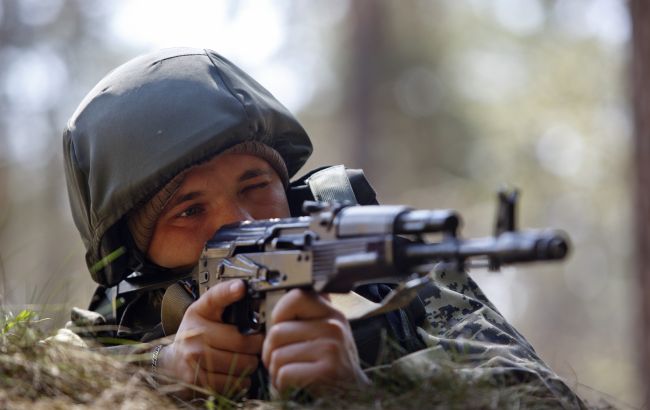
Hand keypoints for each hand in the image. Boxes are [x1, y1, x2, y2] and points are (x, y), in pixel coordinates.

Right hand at [157, 280, 263, 396]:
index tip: (241, 287)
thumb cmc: (195, 336)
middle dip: (256, 344)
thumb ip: (225, 304)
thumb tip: (250, 294)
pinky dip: (242, 380)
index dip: (229, 292)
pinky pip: (234, 382)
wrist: (171, 363)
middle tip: (255, 343)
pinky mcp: (198, 380)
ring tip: (245, 359)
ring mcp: (195, 358)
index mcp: (198, 313)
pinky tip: (235, 372)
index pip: (214, 298)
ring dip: (250, 363)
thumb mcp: (204, 314)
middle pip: (242, 341)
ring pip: (242, 363)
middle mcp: (194, 334)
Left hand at [262, 289, 369, 394]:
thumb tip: (271, 318)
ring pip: (277, 355)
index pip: (296, 297)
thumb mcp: (327, 336)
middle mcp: (333, 328)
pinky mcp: (326, 371)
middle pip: (277, 332)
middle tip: (281, 361)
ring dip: (276, 371)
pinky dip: (282, 384)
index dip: (279, 313)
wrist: (355, 394)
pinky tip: (294, 385)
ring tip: (291, 374)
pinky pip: (284, 373)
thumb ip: (305, 321)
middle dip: (270, 352)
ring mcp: (331, 348)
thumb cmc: (335, 367)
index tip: (280, 327)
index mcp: (332, 315)